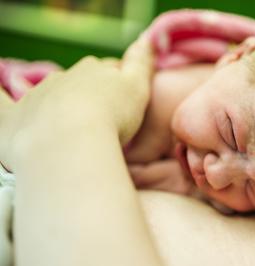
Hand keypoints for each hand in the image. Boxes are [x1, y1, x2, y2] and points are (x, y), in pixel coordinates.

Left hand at [0, 31, 153, 170]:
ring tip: (73, 126)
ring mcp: (36, 96)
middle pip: (78, 82)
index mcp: (93, 71)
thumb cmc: (111, 116)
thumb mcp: (138, 88)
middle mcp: (63, 78)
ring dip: (59, 104)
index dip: (118, 83)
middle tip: (102, 117)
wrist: (69, 142)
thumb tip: (146, 40)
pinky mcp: (12, 117)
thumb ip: (142, 64)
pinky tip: (2, 92)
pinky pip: (0, 103)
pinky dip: (0, 98)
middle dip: (88, 93)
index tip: (125, 100)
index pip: (107, 70)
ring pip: (49, 95)